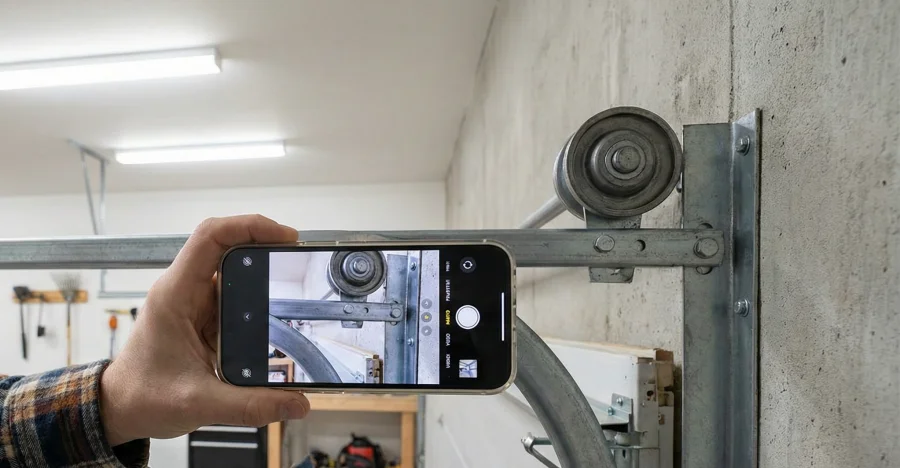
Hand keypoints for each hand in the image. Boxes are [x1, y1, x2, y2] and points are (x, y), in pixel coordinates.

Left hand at [100, 215, 309, 445]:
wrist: (120, 409)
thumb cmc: (142, 397)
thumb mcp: (198, 403)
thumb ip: (250, 405)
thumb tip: (296, 403)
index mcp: (175, 296)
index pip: (210, 237)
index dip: (249, 226)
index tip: (284, 235)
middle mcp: (184, 292)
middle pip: (228, 247)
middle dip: (265, 246)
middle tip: (299, 259)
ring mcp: (194, 303)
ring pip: (234, 273)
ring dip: (263, 275)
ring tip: (295, 285)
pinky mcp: (203, 317)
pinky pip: (235, 297)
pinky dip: (258, 299)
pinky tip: (278, 313)